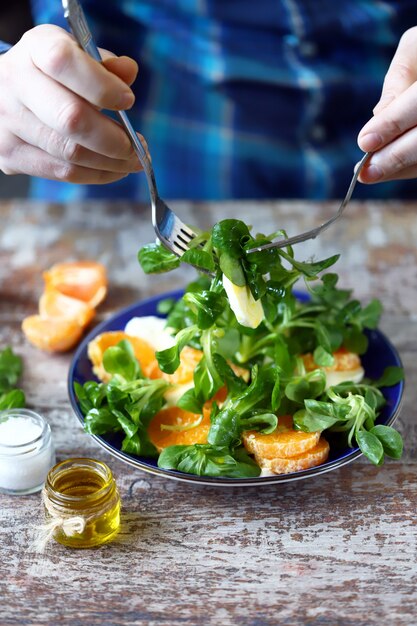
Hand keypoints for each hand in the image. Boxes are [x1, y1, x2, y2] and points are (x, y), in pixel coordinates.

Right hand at [0, 24, 141, 182]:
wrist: (4, 93)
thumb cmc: (50, 75)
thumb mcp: (75, 57)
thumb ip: (103, 64)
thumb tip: (128, 71)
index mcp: (34, 50)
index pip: (64, 62)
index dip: (101, 85)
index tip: (128, 101)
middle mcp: (14, 83)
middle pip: (71, 118)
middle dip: (114, 139)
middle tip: (138, 146)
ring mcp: (9, 123)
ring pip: (70, 152)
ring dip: (111, 162)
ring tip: (133, 161)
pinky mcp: (10, 155)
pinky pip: (62, 173)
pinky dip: (96, 175)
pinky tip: (114, 169)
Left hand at [358, 26, 416, 183]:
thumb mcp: (416, 47)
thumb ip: (398, 79)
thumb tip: (378, 118)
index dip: (392, 124)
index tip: (364, 142)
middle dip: (395, 158)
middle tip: (365, 172)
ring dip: (401, 169)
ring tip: (370, 173)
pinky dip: (409, 167)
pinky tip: (388, 169)